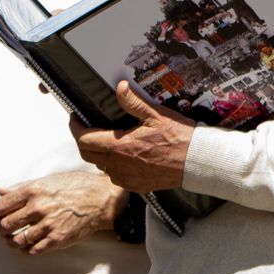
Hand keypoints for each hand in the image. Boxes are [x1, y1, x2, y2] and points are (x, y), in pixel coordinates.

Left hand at [0, 169, 119, 256]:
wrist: (100, 199)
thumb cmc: (74, 186)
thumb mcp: (46, 180)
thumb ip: (21, 187)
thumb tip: (0, 191)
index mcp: (32, 191)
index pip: (1, 206)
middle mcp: (37, 208)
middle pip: (5, 225)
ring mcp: (47, 225)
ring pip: (17, 240)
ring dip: (10, 242)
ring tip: (11, 239)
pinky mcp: (57, 239)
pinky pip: (33, 250)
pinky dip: (26, 250)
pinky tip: (26, 246)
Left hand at [73, 83, 195, 192]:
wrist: (197, 163)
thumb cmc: (179, 138)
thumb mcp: (155, 115)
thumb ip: (133, 103)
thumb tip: (120, 88)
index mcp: (119, 147)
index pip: (84, 140)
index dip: (76, 128)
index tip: (76, 119)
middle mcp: (118, 166)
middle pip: (87, 154)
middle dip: (83, 140)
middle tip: (87, 127)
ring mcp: (125, 178)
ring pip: (101, 166)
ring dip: (99, 154)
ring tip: (108, 140)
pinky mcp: (134, 186)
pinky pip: (115, 176)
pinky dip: (113, 166)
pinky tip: (124, 156)